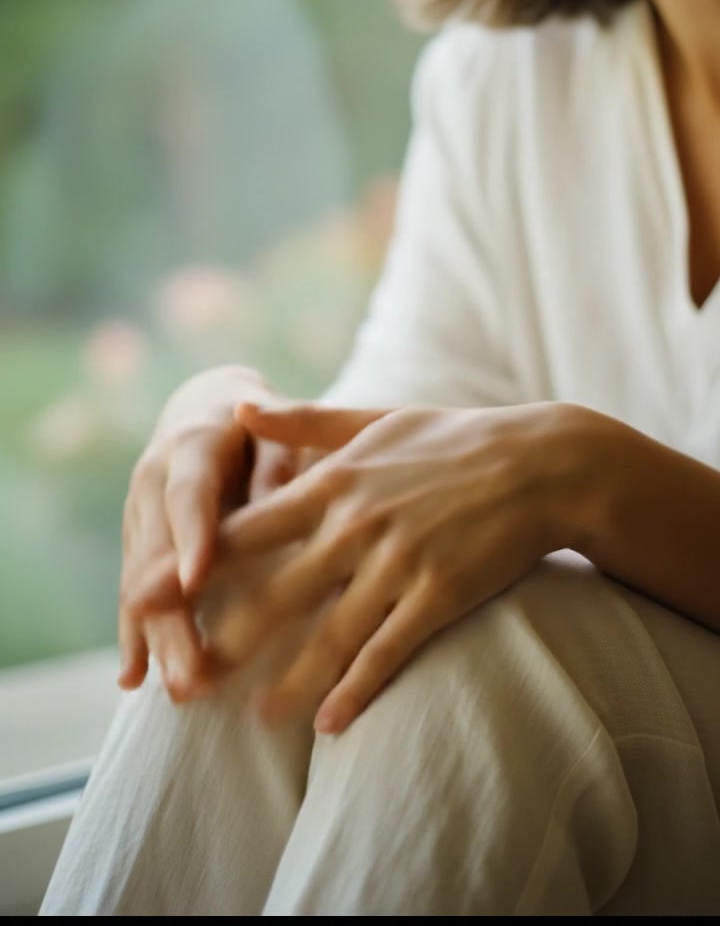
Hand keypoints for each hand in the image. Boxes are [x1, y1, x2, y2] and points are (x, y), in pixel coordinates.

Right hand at [118, 366, 298, 700]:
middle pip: (157, 555)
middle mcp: (151, 480)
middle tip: (194, 673)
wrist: (204, 404)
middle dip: (172, 617)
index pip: (187, 496)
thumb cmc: (257, 419)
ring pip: (141, 582)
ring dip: (157, 639)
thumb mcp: (274, 424)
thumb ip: (277, 457)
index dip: (189, 538)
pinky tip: (133, 678)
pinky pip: (132, 590)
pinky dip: (133, 633)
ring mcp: (138, 513)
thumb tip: (278, 503)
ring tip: (182, 690)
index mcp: (191, 445)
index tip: (194, 582)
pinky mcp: (136, 539)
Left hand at [169, 399, 585, 730]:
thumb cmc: (454, 437)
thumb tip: (236, 407)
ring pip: (331, 634)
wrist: (542, 462)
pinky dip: (357, 689)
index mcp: (335, 480)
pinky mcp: (441, 593)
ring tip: (257, 717)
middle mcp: (358, 524)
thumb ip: (302, 422)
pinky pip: (389, 650)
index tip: (153, 595)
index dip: (197, 564)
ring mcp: (400, 562)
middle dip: (229, 638)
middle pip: (278, 592)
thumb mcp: (374, 418)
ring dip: (291, 681)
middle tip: (187, 677)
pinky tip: (329, 722)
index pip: (249, 529)